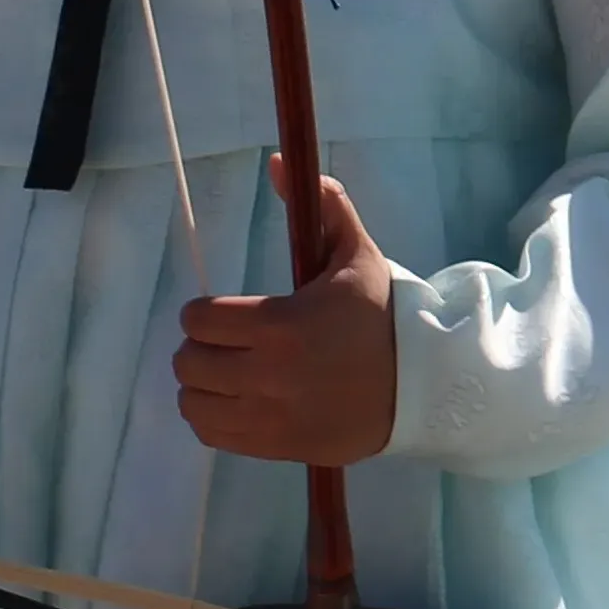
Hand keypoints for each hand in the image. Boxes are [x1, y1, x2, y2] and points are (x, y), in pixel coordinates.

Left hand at [175, 171, 399, 463]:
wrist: (420, 387)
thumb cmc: (380, 318)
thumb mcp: (355, 256)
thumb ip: (321, 207)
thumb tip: (276, 161)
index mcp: (281, 325)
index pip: (199, 319)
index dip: (205, 311)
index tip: (226, 311)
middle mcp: (267, 375)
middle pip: (188, 362)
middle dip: (202, 346)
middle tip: (229, 341)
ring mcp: (269, 417)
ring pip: (193, 402)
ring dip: (204, 385)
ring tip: (231, 373)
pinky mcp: (274, 447)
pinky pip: (211, 434)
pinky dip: (214, 416)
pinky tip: (239, 400)